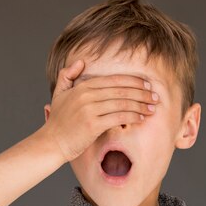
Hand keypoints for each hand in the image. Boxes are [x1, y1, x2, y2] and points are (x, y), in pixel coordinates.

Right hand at [43, 59, 158, 161]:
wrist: (51, 143)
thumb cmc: (58, 121)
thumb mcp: (59, 94)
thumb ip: (67, 75)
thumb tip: (80, 61)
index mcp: (82, 87)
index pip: (114, 80)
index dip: (132, 81)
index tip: (146, 85)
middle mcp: (86, 95)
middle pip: (121, 90)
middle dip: (141, 93)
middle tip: (154, 96)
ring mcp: (89, 110)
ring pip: (121, 103)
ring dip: (140, 105)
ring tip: (152, 108)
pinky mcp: (92, 125)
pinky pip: (118, 117)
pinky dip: (132, 117)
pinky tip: (141, 118)